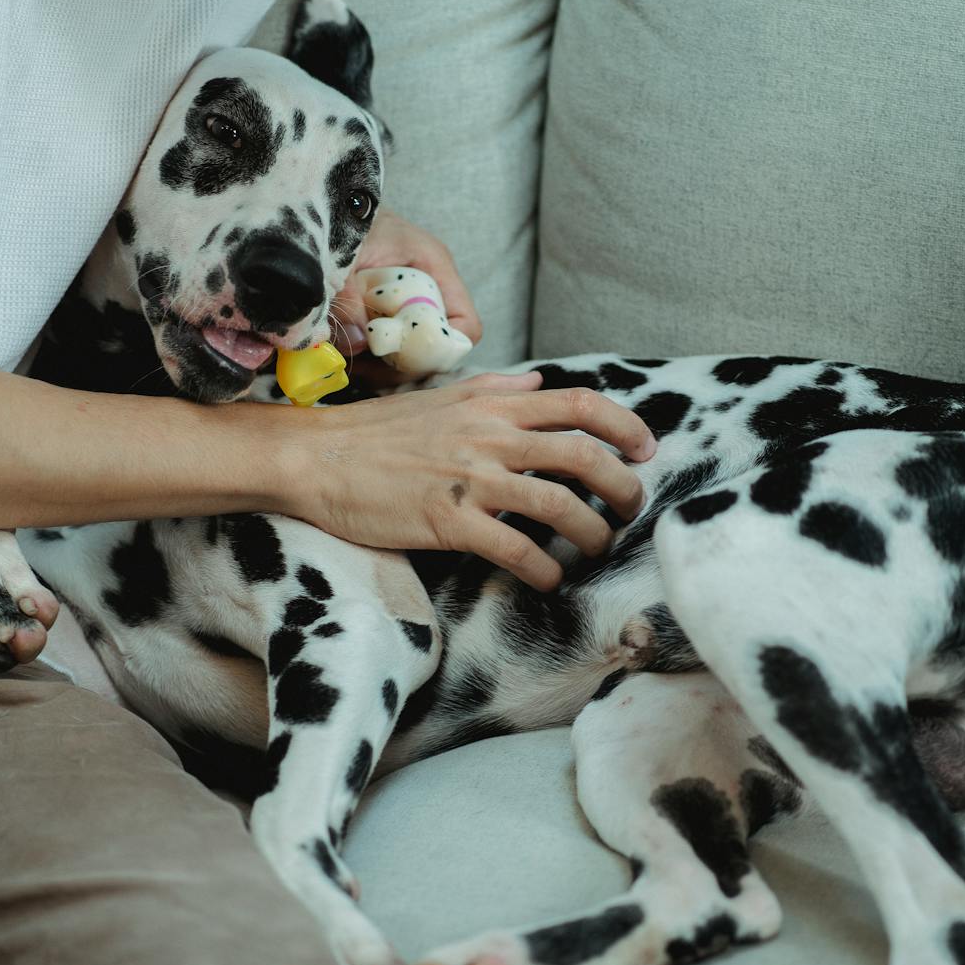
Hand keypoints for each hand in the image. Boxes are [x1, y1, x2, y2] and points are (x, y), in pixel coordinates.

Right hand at [270, 371, 658, 590]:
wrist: (318, 457)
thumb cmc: (376, 431)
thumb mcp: (442, 396)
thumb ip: (496, 390)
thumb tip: (538, 384)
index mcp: (493, 403)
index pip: (580, 404)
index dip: (625, 427)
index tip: (647, 449)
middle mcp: (490, 435)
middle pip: (585, 455)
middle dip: (623, 486)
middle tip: (632, 510)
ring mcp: (471, 479)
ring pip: (560, 504)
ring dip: (592, 534)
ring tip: (595, 549)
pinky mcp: (448, 521)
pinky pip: (515, 549)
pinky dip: (543, 571)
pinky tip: (548, 580)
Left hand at [330, 208, 480, 380]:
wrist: (328, 201)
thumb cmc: (344, 216)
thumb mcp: (344, 255)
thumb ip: (348, 297)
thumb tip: (359, 344)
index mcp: (433, 265)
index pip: (465, 323)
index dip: (443, 349)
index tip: (407, 360)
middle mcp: (429, 285)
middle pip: (438, 344)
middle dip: (405, 363)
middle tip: (368, 368)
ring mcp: (409, 298)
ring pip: (413, 348)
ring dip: (384, 363)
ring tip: (351, 361)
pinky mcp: (387, 306)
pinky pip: (390, 340)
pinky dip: (371, 353)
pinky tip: (348, 350)